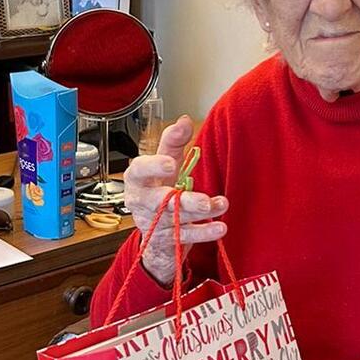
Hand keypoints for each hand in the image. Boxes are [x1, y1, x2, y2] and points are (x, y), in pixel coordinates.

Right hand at [121, 115, 226, 286]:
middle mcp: (141, 202)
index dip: (153, 167)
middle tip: (204, 201)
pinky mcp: (166, 239)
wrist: (155, 227)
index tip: (170, 164)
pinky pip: (185, 237)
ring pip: (175, 220)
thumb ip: (173, 141)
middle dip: (182, 201)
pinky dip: (204, 232)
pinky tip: (220, 227)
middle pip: (158, 201)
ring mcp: (153, 223)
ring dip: (201, 214)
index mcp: (137, 178)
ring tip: (222, 205)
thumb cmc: (159, 186)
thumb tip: (184, 120)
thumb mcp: (164, 161)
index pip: (140, 169)